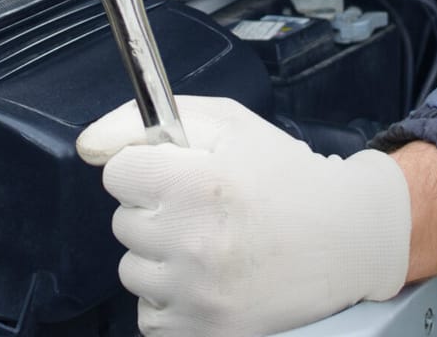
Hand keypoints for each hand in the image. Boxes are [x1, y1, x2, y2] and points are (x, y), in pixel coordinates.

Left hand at [77, 96, 410, 336]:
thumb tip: (88, 146)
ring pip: (132, 269)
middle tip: (203, 208)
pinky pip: (149, 315)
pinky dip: (170, 299)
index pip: (117, 174)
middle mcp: (194, 241)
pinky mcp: (206, 330)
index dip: (146, 168)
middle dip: (156, 210)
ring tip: (209, 243)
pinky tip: (207, 277)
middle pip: (123, 222)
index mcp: (197, 183)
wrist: (348, 236)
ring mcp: (198, 292)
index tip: (176, 174)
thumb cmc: (286, 175)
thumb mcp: (225, 122)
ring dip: (161, 256)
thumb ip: (146, 120)